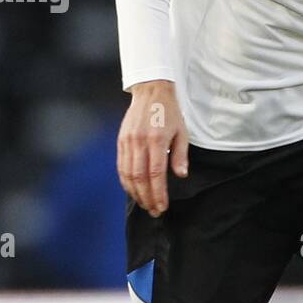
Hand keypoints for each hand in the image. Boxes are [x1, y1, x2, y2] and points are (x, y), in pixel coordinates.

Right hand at [118, 80, 189, 216]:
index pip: (156, 174)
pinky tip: (133, 190)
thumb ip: (180, 155)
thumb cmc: (169, 113)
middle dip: (147, 197)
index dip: (158, 193)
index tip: (162, 206)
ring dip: (135, 192)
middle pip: (139, 178)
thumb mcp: (181, 132)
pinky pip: (121, 166)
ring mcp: (127, 141)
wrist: (151, 91)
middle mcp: (139, 142)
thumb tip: (181, 175)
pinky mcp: (120, 141)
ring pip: (127, 174)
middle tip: (154, 211)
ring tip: (145, 204)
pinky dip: (126, 181)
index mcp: (156, 140)